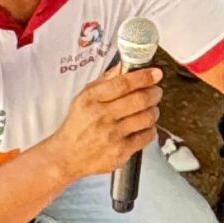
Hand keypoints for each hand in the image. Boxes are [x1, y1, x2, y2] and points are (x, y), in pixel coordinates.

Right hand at [49, 64, 163, 180]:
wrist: (67, 156)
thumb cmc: (77, 125)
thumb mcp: (84, 97)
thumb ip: (105, 81)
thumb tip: (124, 67)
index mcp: (92, 99)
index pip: (123, 84)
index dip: (144, 77)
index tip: (156, 73)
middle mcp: (102, 116)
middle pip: (140, 99)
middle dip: (154, 93)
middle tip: (156, 91)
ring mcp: (112, 135)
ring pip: (147, 117)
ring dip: (154, 110)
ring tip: (151, 109)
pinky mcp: (120, 152)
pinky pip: (146, 136)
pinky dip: (150, 129)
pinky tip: (144, 126)